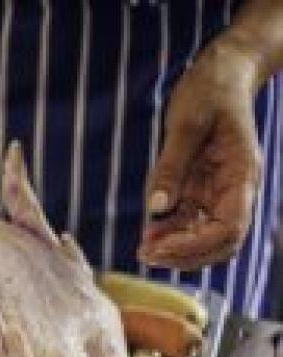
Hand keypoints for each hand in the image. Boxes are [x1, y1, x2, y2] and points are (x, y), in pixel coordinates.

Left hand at [140, 42, 262, 270]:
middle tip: (146, 255)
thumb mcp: (186, 124)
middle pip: (220, 243)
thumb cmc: (209, 92)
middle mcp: (235, 190)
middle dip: (185, 255)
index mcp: (241, 176)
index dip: (195, 245)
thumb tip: (157, 207)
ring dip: (176, 248)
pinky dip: (171, 233)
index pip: (229, 228)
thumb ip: (171, 167)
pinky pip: (190, 222)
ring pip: (204, 238)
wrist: (220, 74)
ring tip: (143, 249)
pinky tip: (148, 234)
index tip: (160, 247)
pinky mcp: (202, 189)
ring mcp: (219, 192)